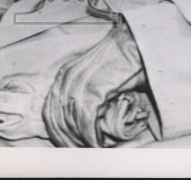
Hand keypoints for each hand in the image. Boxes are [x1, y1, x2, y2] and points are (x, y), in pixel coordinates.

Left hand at [42, 24, 156, 146]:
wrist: (140, 41)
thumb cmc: (124, 57)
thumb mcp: (96, 72)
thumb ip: (84, 90)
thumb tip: (84, 117)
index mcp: (65, 74)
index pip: (50, 110)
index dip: (58, 131)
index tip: (68, 143)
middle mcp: (67, 79)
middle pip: (57, 119)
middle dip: (67, 138)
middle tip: (79, 149)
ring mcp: (79, 84)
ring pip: (70, 123)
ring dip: (79, 139)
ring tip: (90, 148)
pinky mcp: (94, 90)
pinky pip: (86, 121)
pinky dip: (90, 135)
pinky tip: (97, 143)